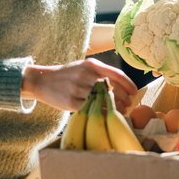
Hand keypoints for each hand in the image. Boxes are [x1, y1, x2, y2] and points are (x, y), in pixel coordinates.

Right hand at [22, 58, 136, 112]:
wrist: (43, 80)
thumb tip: (122, 87)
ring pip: (102, 101)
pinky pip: (90, 109)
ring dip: (112, 107)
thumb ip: (102, 73)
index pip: (117, 75)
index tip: (135, 92)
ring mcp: (78, 89)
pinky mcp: (72, 102)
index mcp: (92, 65)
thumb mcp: (86, 67)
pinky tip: (104, 114)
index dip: (128, 85)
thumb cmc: (69, 74)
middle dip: (122, 98)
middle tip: (128, 104)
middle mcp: (86, 75)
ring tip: (118, 110)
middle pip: (112, 89)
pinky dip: (99, 112)